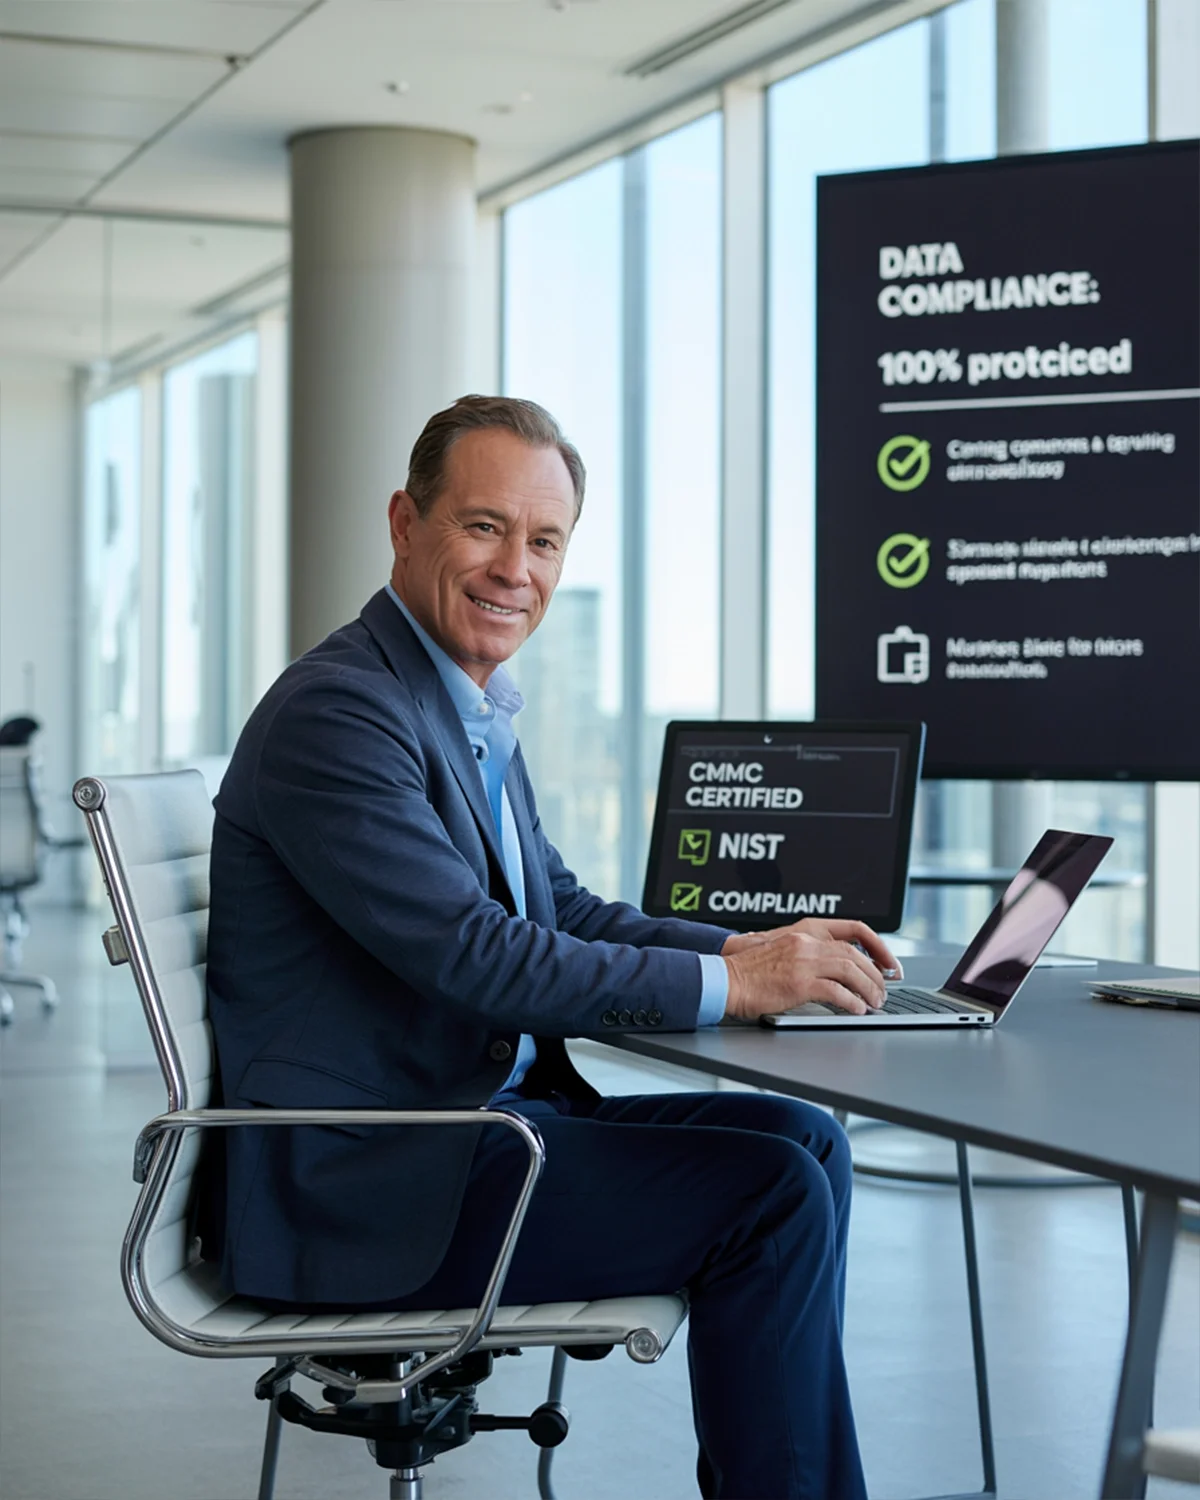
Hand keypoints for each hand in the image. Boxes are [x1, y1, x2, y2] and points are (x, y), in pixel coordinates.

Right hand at [721, 920, 899, 1018]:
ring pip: (850, 971)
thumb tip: (840, 971)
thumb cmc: (750, 970)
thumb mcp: (784, 950)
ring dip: (868, 989)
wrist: (725, 979)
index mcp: (805, 931)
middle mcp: (806, 942)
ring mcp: (802, 961)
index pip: (855, 929)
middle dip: (876, 974)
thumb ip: (811, 954)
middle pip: (855, 954)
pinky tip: (857, 1010)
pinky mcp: (798, 983)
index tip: (889, 963)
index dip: (878, 946)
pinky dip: (851, 1002)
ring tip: (875, 1002)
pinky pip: (836, 992)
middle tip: (883, 990)